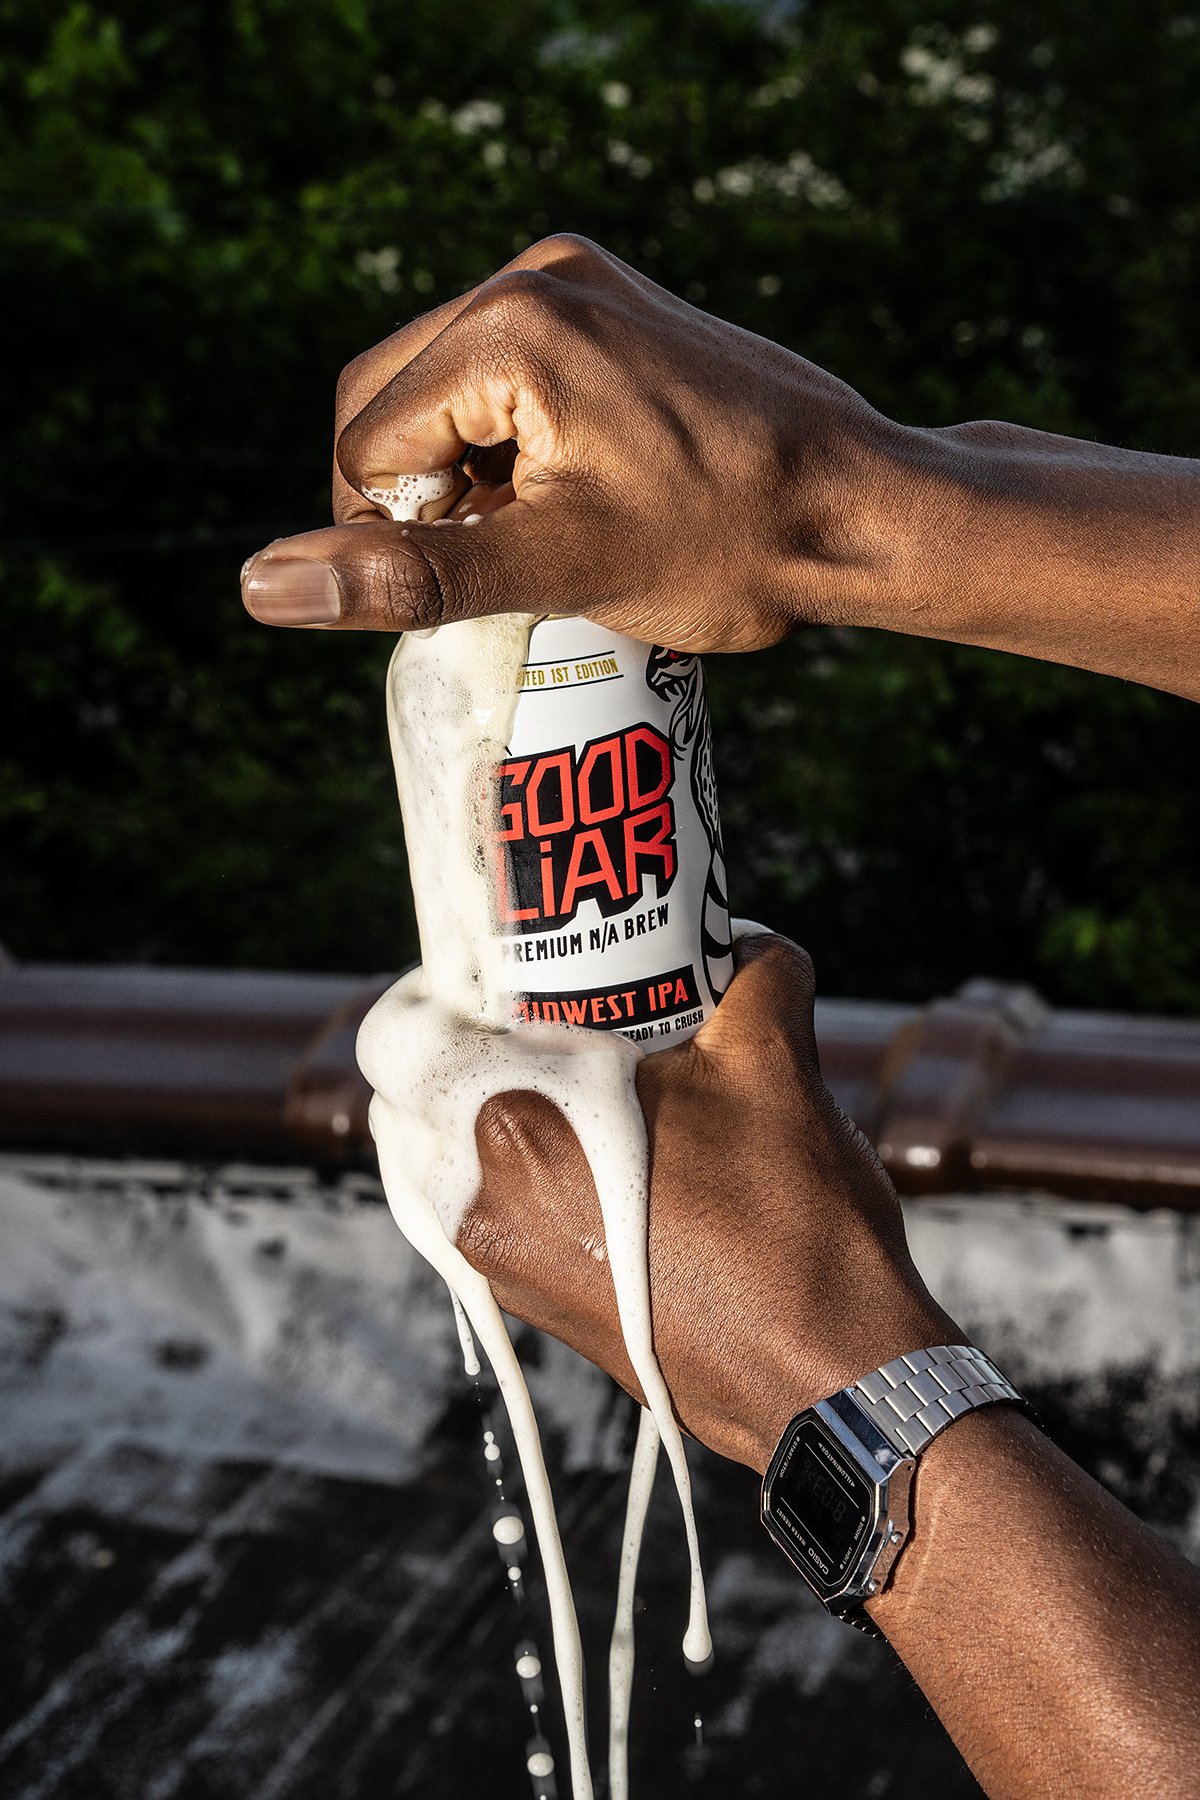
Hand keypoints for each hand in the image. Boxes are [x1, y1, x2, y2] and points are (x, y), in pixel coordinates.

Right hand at [239, 234, 913, 652]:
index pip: (366, 442)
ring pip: (444, 388)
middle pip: (389, 397)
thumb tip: (262, 584)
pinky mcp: (613, 306)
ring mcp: (581, 282)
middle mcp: (538, 275)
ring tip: (544, 535)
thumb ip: (407, 574)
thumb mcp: (557, 569)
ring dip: (461, 474)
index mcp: (511, 326)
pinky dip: (507, 445)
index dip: (395, 534)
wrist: (867, 508)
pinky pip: (506, 373)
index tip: (480, 584)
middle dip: (417, 496)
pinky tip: (570, 498)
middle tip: (499, 564)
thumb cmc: (730, 546)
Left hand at [459, 931, 956, 1470]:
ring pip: (448, 1152)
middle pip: (416, 1090)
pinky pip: (488, 1207)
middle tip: (546, 1008)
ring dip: (492, 1106)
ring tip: (577, 1077)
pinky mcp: (529, 1303)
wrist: (830, 1384)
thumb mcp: (777, 1067)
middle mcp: (479, 1201)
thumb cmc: (796, 1227)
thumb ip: (755, 974)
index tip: (500, 960)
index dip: (443, 979)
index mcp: (514, 1124)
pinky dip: (519, 1168)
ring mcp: (499, 1262)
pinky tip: (597, 1148)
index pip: (400, 1031)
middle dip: (470, 1039)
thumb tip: (752, 940)